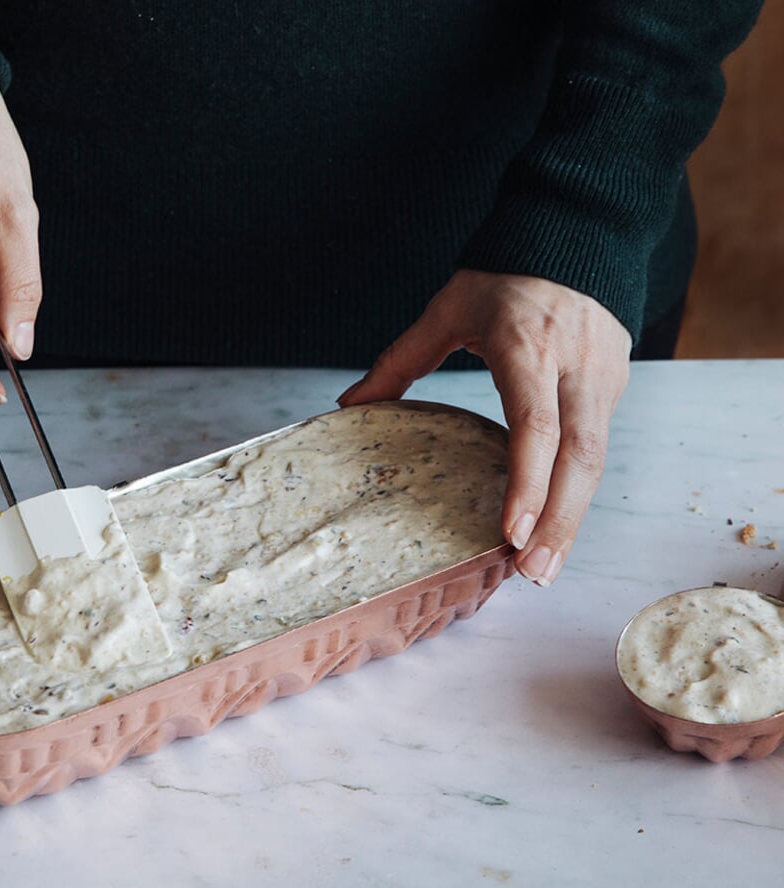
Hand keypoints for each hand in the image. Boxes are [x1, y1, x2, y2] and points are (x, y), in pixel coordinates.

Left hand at [337, 269, 630, 585]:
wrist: (575, 235)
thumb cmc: (502, 277)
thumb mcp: (445, 310)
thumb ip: (399, 361)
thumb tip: (348, 405)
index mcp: (528, 347)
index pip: (535, 426)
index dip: (527, 483)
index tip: (512, 533)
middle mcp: (574, 366)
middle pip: (580, 458)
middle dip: (559, 523)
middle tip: (533, 575)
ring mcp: (604, 377)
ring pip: (597, 460)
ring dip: (573, 518)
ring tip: (543, 568)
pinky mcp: (615, 386)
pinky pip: (599, 448)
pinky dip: (578, 492)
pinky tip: (555, 527)